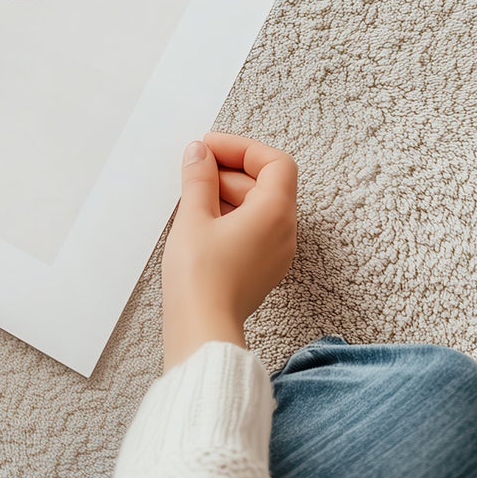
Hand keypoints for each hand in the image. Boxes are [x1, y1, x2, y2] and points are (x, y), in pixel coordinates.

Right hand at [160, 132, 297, 371]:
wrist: (202, 330)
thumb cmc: (201, 277)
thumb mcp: (194, 215)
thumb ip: (199, 177)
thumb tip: (200, 154)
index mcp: (276, 213)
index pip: (275, 162)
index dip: (242, 148)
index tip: (210, 147)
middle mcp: (284, 232)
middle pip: (267, 183)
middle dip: (230, 169)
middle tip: (195, 166)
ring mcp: (274, 253)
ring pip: (258, 206)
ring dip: (228, 191)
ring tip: (192, 193)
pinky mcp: (260, 268)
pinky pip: (252, 228)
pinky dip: (230, 214)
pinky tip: (199, 218)